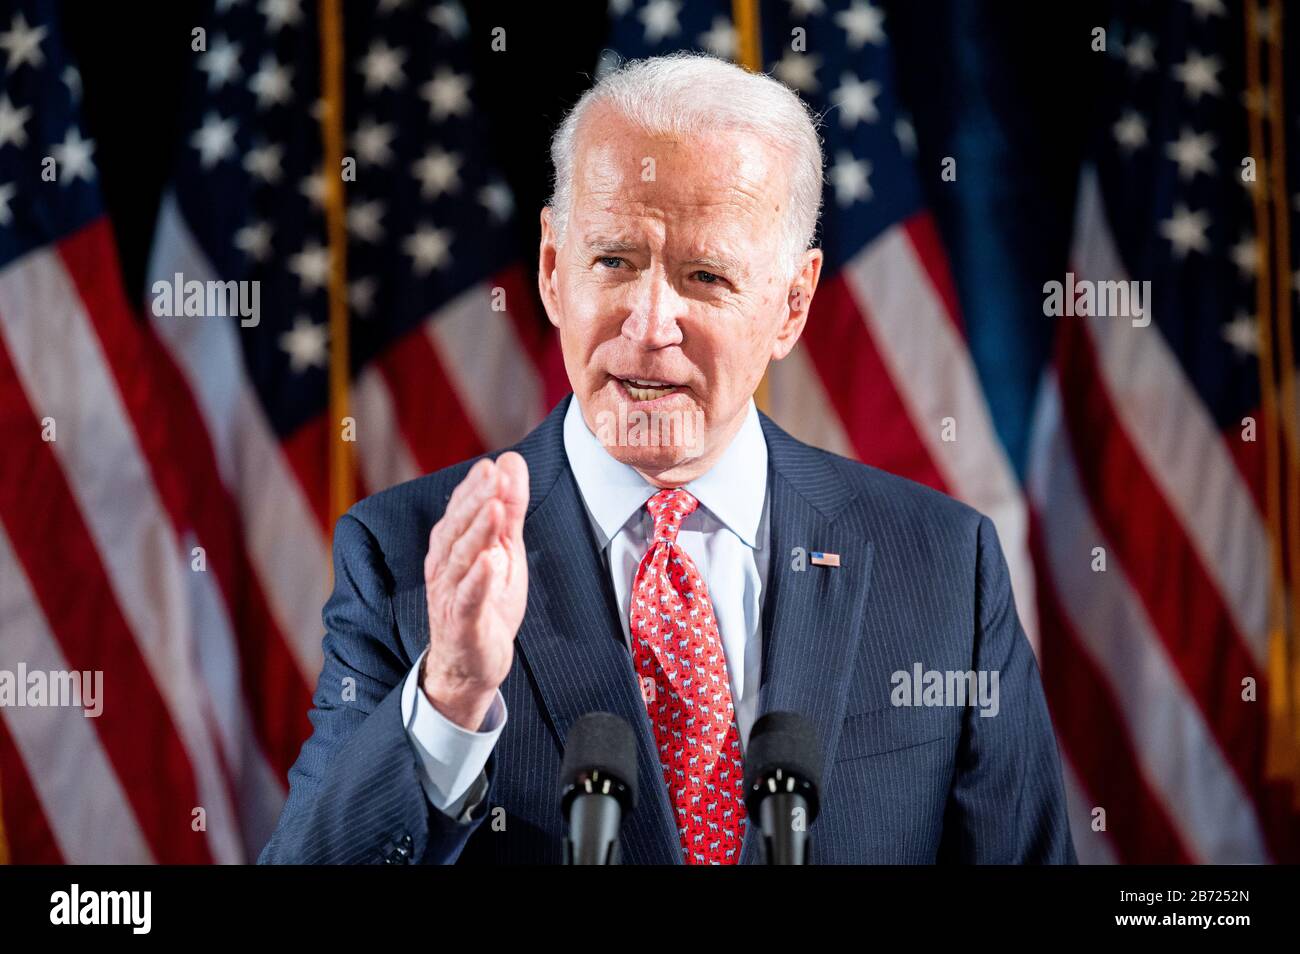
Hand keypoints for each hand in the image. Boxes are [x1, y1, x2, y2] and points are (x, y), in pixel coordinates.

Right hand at [421, 452, 528, 729]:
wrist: (471, 663)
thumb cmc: (486, 601)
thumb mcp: (504, 550)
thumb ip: (509, 508)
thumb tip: (510, 461)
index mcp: (452, 546)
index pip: (461, 511)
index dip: (474, 488)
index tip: (492, 466)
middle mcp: (445, 567)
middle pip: (457, 528)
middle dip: (475, 501)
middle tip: (492, 475)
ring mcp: (451, 595)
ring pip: (462, 559)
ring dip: (477, 532)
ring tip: (494, 508)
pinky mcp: (462, 622)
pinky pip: (469, 598)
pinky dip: (477, 579)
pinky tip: (489, 561)